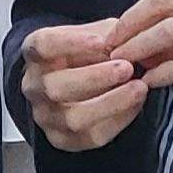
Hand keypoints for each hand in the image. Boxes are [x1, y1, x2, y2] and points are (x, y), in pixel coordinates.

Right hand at [20, 20, 147, 149]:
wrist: (83, 79)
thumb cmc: (89, 53)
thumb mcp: (96, 33)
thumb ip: (108, 35)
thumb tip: (125, 45)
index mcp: (35, 53)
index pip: (43, 46)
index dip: (71, 43)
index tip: (101, 41)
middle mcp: (34, 86)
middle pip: (55, 87)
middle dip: (95, 78)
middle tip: (127, 68)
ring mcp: (46, 115)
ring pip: (73, 118)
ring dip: (111, 103)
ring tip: (139, 88)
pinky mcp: (63, 139)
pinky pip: (91, 137)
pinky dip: (118, 120)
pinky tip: (135, 104)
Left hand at [108, 0, 172, 109]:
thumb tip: (150, 37)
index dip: (136, 12)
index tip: (116, 32)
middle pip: (163, 1)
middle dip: (128, 24)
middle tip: (108, 47)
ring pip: (171, 29)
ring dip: (139, 49)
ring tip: (122, 66)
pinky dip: (164, 72)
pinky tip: (151, 82)